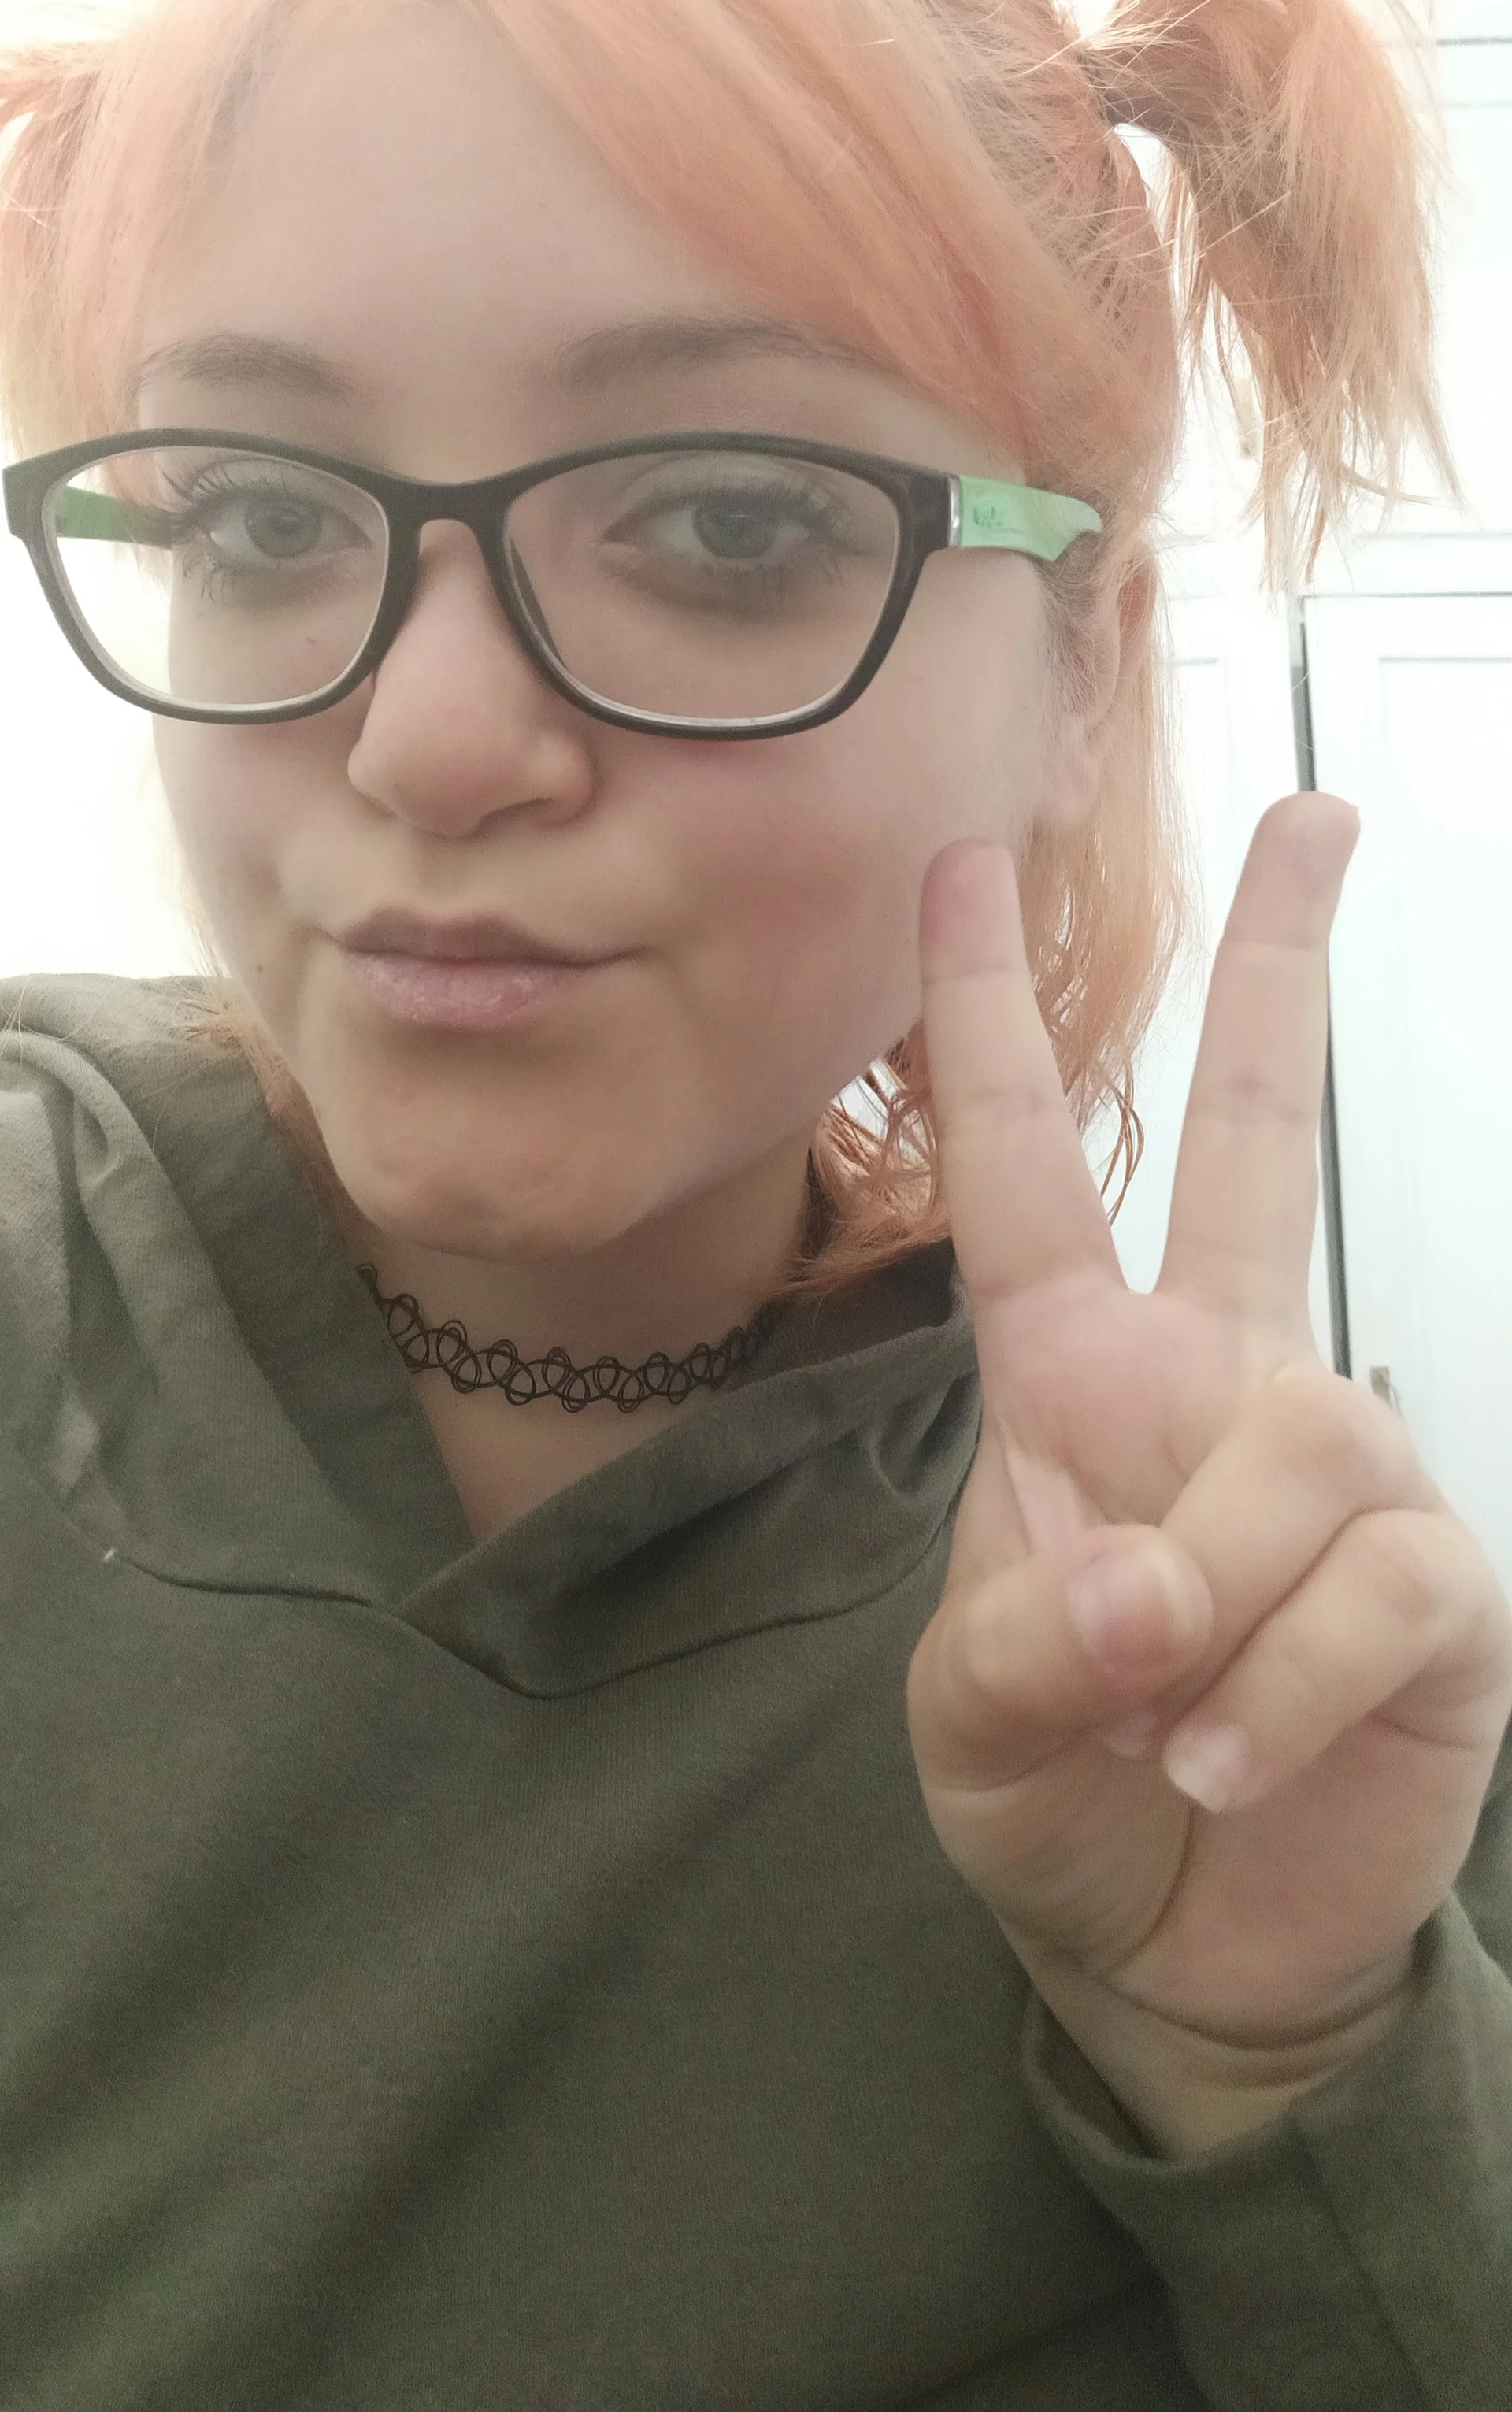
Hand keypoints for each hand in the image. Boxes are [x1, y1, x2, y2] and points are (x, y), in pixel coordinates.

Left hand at [905, 794, 1511, 2152]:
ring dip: (1214, 1600)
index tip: (961, 869)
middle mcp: (1225, 1385)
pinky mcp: (1440, 1581)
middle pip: (1259, 1144)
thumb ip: (1015, 1647)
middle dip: (1278, 977)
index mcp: (1083, 1383)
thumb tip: (1138, 1587)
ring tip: (1163, 1725)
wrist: (1184, 1944)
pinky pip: (1378, 1583)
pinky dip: (1284, 1683)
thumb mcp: (974, 1722)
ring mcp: (1346, 1472)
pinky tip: (1228, 1755)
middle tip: (1315, 815)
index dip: (988, 1024)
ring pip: (1301, 1444)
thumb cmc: (1063, 1795)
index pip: (1030, 1177)